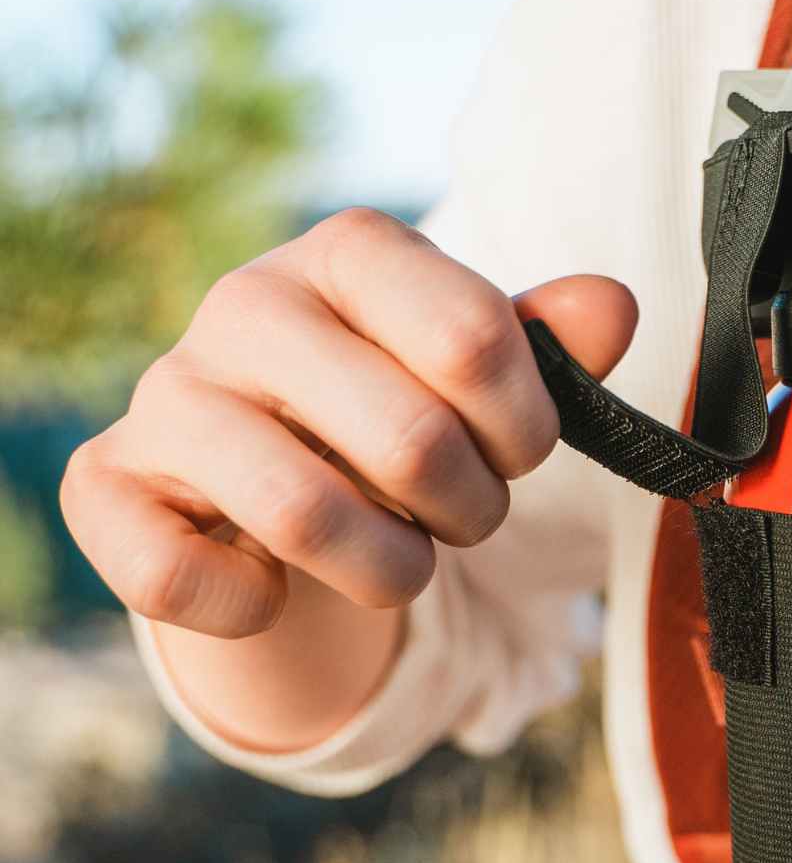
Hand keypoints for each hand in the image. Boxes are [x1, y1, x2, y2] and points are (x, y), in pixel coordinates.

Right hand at [62, 206, 634, 636]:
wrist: (267, 467)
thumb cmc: (393, 404)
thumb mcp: (477, 371)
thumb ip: (546, 348)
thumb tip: (612, 308)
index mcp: (351, 253)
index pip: (476, 341)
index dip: (526, 430)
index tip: (516, 451)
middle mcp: (246, 304)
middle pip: (412, 443)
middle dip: (473, 513)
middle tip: (466, 517)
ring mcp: (168, 394)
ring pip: (308, 520)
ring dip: (392, 573)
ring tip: (401, 561)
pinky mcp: (108, 484)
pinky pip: (186, 582)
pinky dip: (258, 608)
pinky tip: (276, 583)